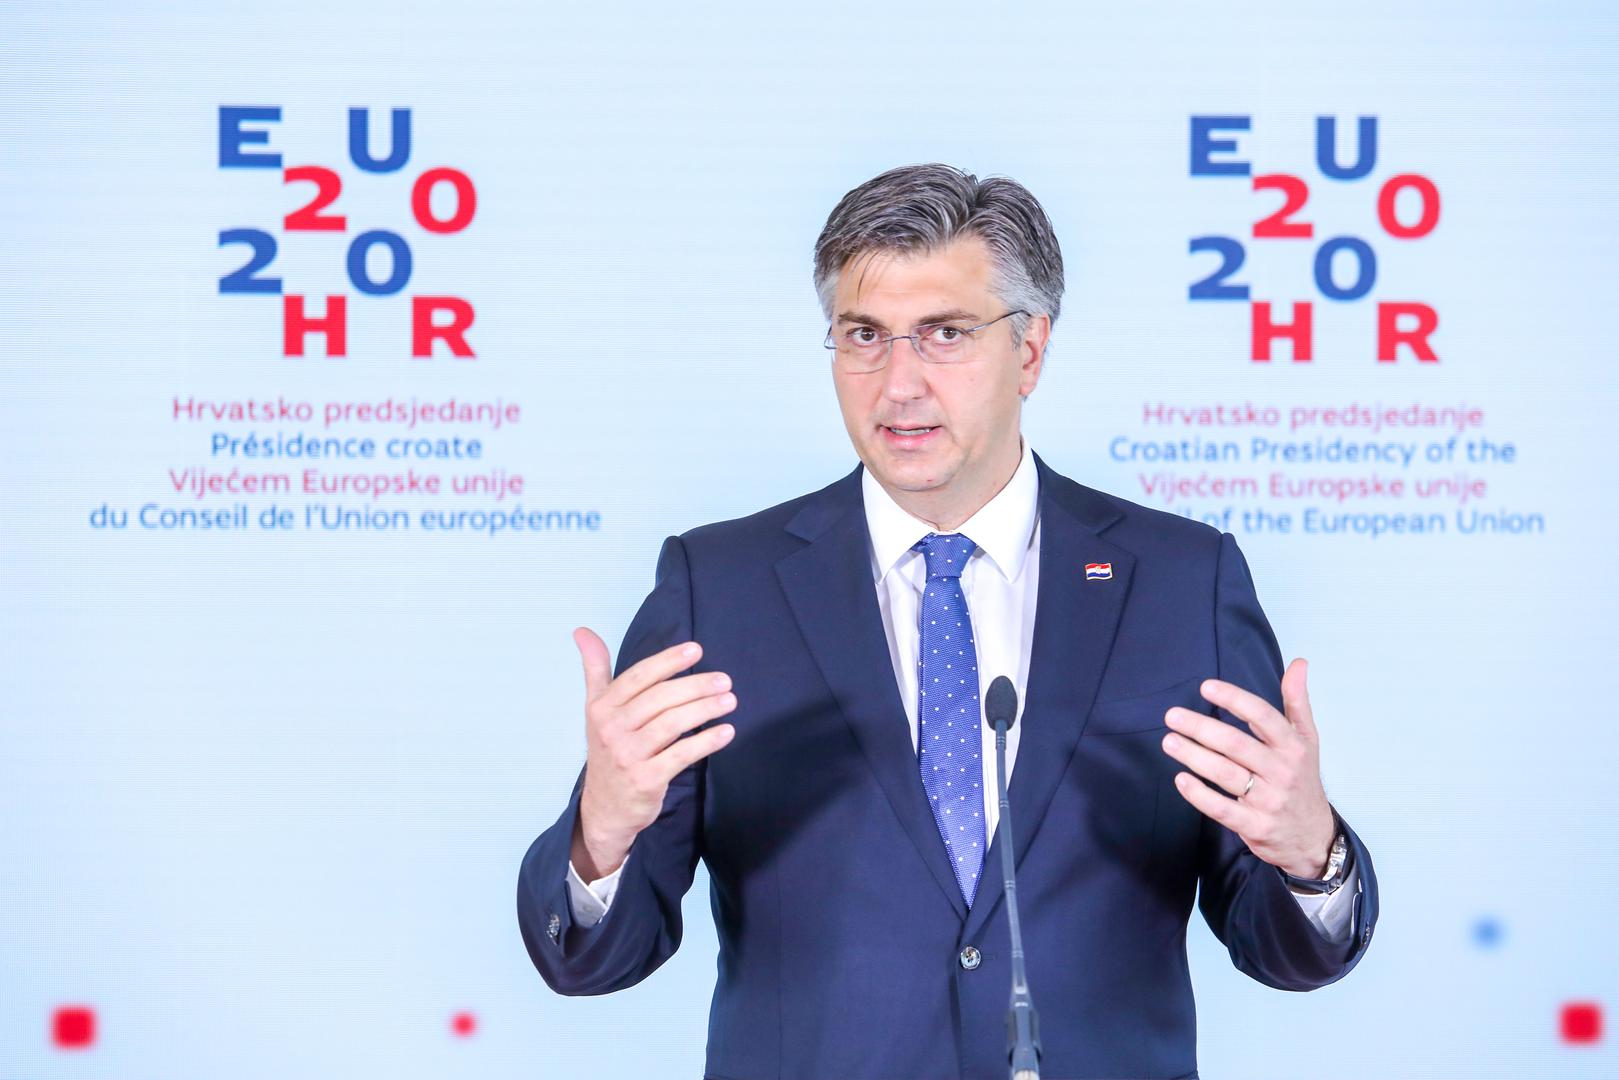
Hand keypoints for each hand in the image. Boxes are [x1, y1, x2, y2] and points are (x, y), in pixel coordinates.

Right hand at [570, 628, 737, 879]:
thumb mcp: (596, 710)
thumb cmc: (607, 751)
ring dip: (706, 709)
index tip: (696, 650)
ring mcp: (628, 756)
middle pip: (660, 698)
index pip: (638, 676)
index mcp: (602, 708)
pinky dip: (706, 741)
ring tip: (729, 701)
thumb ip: (595, 669)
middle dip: (696, 685)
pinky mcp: (646, 780)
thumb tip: (582, 631)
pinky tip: (725, 732)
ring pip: (673, 724)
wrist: (605, 809)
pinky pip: (681, 754)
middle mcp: (612, 730)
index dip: (668, 661)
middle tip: (724, 680)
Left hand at [1160, 658, 1335, 877]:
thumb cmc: (1302, 780)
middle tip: (1172, 716)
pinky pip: (1222, 809)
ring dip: (1193, 756)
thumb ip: (1297, 701)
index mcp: (1293, 746)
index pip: (1263, 716)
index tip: (1205, 687)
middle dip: (1201, 728)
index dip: (1234, 699)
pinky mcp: (1255, 826)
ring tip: (1169, 741)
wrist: (1313, 837)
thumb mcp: (1306, 740)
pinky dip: (1199, 795)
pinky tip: (1181, 779)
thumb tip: (1298, 663)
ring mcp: (1269, 801)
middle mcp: (1282, 772)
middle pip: (1237, 745)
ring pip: (1226, 774)